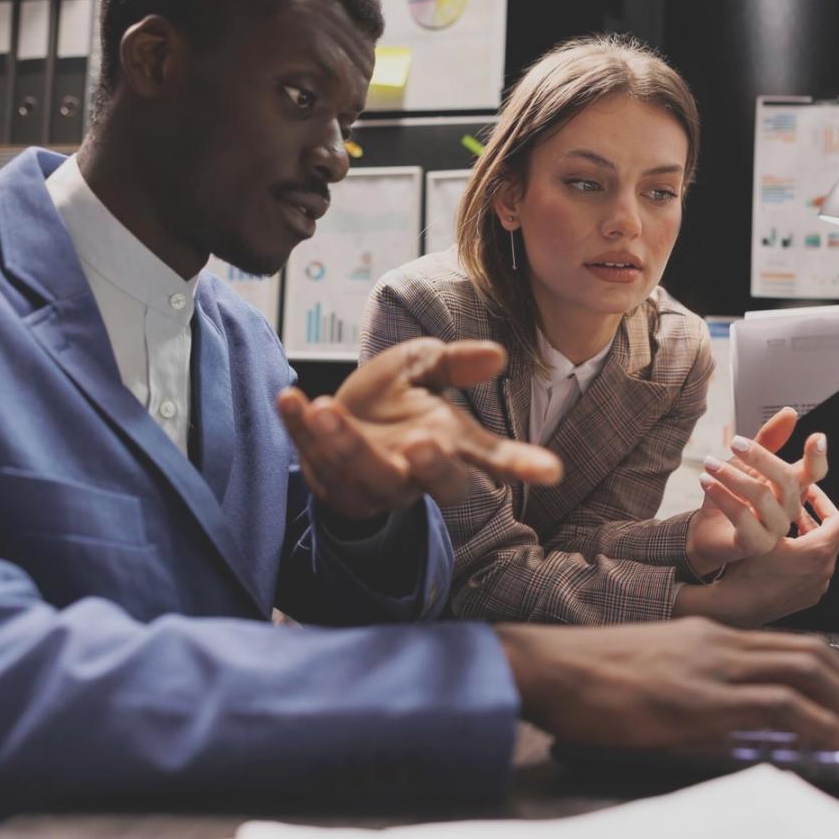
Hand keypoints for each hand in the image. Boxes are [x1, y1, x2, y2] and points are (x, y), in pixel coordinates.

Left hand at [276, 337, 562, 521]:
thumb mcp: (422, 368)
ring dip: (344, 444)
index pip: (492, 459)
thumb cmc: (391, 399)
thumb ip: (453, 363)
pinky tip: (287, 398)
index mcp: (450, 446)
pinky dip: (296, 426)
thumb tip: (496, 354)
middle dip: (429, 467)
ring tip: (326, 408)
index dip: (520, 465)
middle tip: (422, 445)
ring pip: (363, 474)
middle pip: (433, 483)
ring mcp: (369, 483)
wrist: (336, 420)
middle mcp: (414, 472)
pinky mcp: (324, 478)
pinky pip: (309, 454)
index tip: (550, 472)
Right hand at [497, 613, 838, 756]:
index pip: (792, 648)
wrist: (546, 666)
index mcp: (710, 637)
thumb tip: (742, 728)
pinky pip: (777, 705)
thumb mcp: (654, 676)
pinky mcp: (698, 697)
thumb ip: (699, 692)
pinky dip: (822, 722)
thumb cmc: (587, 676)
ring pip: (806, 674)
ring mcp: (711, 666)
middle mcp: (720, 643)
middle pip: (813, 656)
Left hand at [686, 407, 828, 571]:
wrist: (707, 529)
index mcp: (791, 488)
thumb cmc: (731, 495)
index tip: (817, 438)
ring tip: (709, 462)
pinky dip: (722, 495)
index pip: (814, 473)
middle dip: (760, 457)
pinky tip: (706, 481)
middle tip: (734, 443)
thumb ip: (767, 440)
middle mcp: (789, 509)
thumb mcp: (746, 462)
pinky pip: (742, 517)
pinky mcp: (756, 544)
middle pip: (786, 480)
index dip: (817, 457)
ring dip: (732, 476)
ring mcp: (775, 530)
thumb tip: (791, 412)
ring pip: (762, 497)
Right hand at [688, 473, 838, 627]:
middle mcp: (824, 570)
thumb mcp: (759, 529)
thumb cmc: (744, 571)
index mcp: (818, 551)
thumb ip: (775, 502)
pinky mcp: (807, 595)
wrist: (734, 609)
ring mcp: (817, 585)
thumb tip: (777, 476)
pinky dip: (805, 548)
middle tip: (808, 493)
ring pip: (822, 547)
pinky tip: (784, 542)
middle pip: (834, 530)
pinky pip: (814, 565)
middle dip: (821, 508)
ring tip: (790, 514)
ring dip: (810, 528)